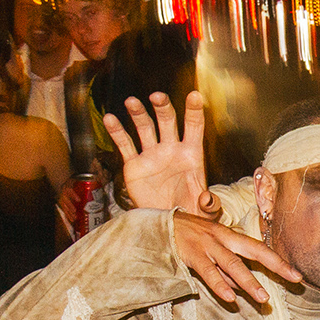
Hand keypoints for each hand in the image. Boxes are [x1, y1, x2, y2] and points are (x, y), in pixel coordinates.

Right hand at [106, 89, 218, 215]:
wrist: (168, 224)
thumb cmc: (191, 213)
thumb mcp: (205, 213)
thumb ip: (209, 205)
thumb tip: (207, 199)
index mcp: (192, 155)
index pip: (194, 127)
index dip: (194, 111)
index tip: (194, 96)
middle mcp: (171, 150)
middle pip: (167, 121)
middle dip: (163, 107)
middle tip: (157, 96)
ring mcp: (152, 155)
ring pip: (145, 128)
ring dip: (139, 113)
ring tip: (132, 102)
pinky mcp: (134, 165)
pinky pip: (125, 145)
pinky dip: (117, 131)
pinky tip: (110, 118)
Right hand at [172, 211, 298, 306]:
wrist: (160, 225)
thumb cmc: (190, 239)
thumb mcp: (212, 251)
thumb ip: (226, 270)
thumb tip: (242, 289)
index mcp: (230, 236)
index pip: (260, 249)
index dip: (279, 262)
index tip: (297, 276)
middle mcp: (222, 238)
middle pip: (254, 251)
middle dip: (276, 265)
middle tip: (294, 280)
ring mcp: (207, 245)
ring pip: (233, 264)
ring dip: (249, 282)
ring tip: (263, 298)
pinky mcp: (191, 254)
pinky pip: (208, 272)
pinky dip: (219, 285)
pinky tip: (230, 297)